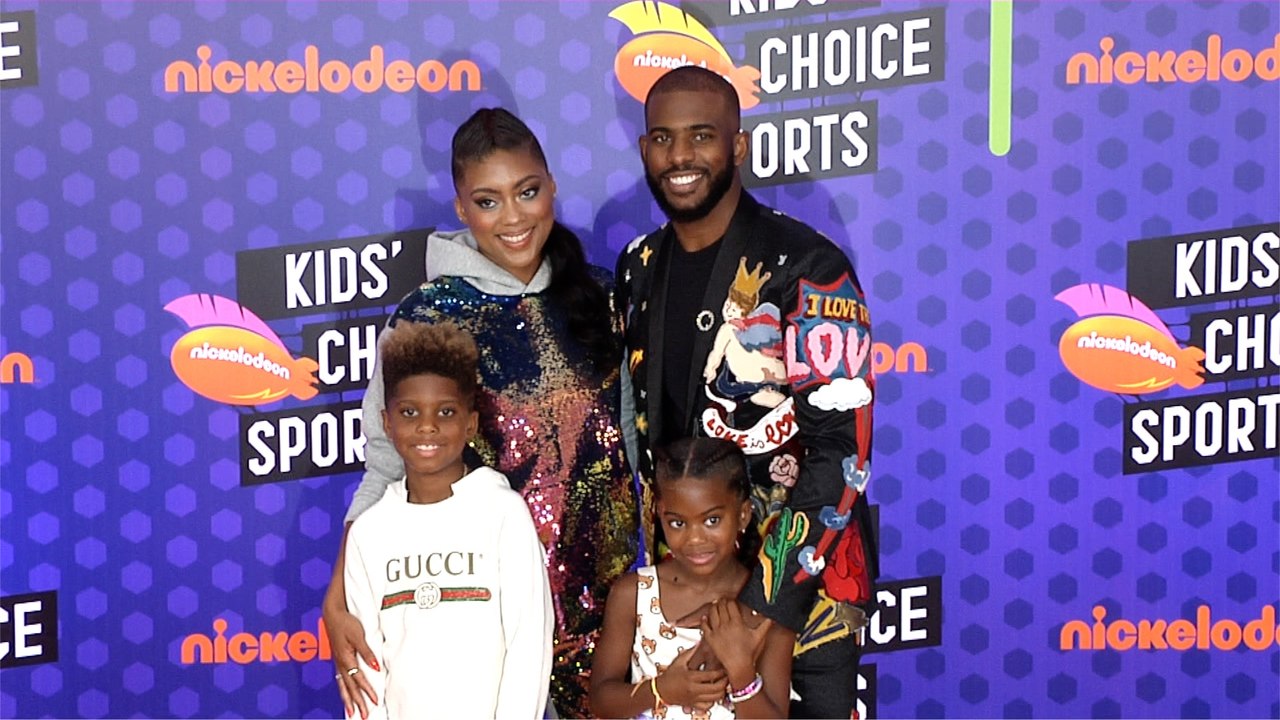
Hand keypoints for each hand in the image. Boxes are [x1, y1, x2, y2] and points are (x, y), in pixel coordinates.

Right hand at [322, 603, 380, 718]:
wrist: (332, 613)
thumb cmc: (346, 622)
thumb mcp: (359, 635)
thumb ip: (367, 652)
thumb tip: (376, 667)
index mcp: (346, 658)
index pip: (359, 680)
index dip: (367, 691)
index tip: (375, 701)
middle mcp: (341, 663)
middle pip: (350, 688)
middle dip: (357, 703)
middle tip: (364, 715)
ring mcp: (338, 662)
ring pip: (343, 686)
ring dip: (348, 700)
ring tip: (351, 713)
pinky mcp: (338, 659)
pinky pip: (340, 679)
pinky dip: (343, 690)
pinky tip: (345, 694)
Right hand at [656, 645, 727, 710]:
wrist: (660, 691)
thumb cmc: (669, 676)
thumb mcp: (679, 661)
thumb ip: (691, 652)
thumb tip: (700, 642)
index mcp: (691, 677)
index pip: (711, 675)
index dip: (721, 672)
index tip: (724, 668)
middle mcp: (694, 689)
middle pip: (716, 688)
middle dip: (725, 682)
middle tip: (727, 677)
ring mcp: (694, 698)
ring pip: (715, 699)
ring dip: (721, 692)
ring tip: (722, 685)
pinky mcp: (693, 705)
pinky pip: (708, 706)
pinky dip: (713, 701)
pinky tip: (713, 695)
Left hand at [701, 599, 771, 680]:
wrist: (739, 666)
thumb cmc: (749, 653)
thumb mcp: (759, 637)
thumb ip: (765, 625)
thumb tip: (771, 617)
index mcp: (737, 623)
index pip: (731, 605)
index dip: (730, 600)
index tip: (731, 600)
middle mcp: (725, 625)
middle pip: (721, 607)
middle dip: (722, 602)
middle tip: (723, 600)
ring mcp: (717, 632)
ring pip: (712, 614)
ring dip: (713, 608)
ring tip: (715, 605)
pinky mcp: (710, 639)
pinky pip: (704, 626)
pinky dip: (704, 621)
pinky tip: (705, 618)